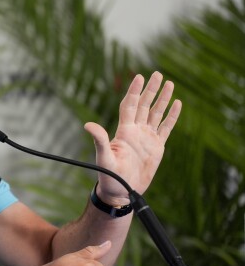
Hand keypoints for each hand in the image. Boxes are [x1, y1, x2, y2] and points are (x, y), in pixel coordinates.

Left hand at [84, 71, 181, 204]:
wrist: (121, 191)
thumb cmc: (108, 176)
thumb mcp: (104, 158)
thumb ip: (99, 140)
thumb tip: (88, 125)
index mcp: (124, 131)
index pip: (130, 105)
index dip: (135, 91)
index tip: (139, 76)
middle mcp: (136, 131)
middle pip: (144, 105)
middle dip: (151, 90)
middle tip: (158, 74)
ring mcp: (147, 138)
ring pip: (156, 113)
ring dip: (162, 99)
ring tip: (170, 84)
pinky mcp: (157, 147)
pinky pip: (166, 128)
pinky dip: (171, 116)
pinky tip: (177, 104)